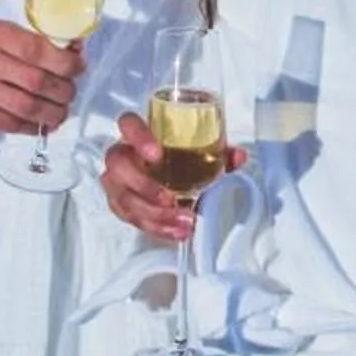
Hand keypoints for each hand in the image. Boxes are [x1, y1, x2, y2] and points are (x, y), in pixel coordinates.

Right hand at [0, 21, 80, 136]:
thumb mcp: (4, 39)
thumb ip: (38, 44)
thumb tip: (78, 51)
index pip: (37, 50)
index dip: (64, 63)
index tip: (78, 69)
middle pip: (35, 81)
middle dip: (62, 91)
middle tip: (70, 94)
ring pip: (25, 106)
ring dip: (52, 113)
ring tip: (61, 113)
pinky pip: (11, 124)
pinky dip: (33, 127)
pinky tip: (43, 124)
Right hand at [100, 110, 246, 241]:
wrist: (165, 176)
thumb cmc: (179, 158)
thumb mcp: (201, 153)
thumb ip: (219, 153)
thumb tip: (238, 156)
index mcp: (139, 134)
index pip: (128, 123)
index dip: (138, 137)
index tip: (157, 155)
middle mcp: (122, 155)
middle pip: (118, 165)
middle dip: (144, 185)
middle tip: (170, 199)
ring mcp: (117, 181)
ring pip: (123, 198)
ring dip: (153, 214)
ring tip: (183, 222)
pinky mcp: (120, 204)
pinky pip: (130, 218)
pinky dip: (155, 228)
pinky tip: (176, 232)